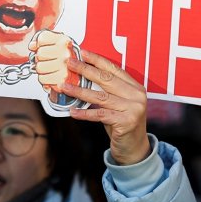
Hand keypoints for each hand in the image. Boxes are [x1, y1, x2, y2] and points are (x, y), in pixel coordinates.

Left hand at [30, 30, 80, 100]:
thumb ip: (44, 42)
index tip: (42, 47)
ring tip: (49, 69)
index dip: (39, 44)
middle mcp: (65, 52)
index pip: (42, 38)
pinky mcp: (62, 79)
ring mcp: (64, 66)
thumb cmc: (69, 60)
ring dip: (42, 70)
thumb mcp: (59, 45)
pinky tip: (50, 76)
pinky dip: (44, 79)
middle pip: (39, 54)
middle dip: (40, 59)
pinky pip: (43, 79)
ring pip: (40, 67)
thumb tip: (32, 46)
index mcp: (64, 41)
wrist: (82, 75)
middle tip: (46, 61)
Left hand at [61, 49, 150, 165]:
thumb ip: (106, 91)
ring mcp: (133, 109)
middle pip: (106, 80)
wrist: (134, 148)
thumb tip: (81, 76)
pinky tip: (73, 112)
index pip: (114, 69)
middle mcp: (137, 96)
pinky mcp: (126, 122)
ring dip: (79, 91)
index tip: (82, 52)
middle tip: (69, 63)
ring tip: (63, 86)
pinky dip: (85, 113)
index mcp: (135, 87)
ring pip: (100, 97)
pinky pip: (100, 115)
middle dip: (85, 70)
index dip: (97, 60)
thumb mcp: (117, 104)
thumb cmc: (121, 123)